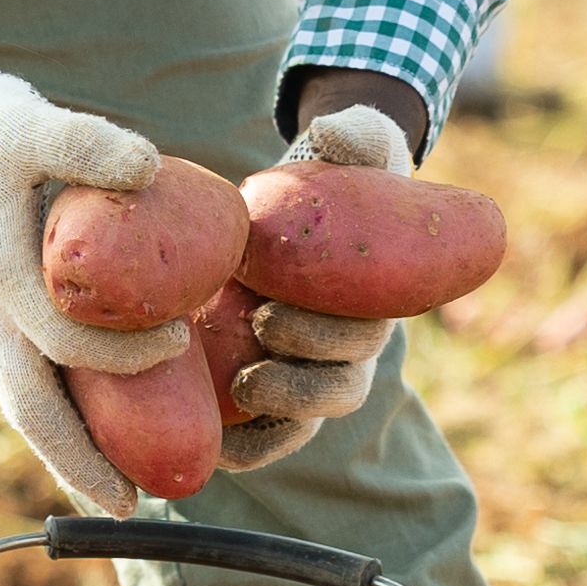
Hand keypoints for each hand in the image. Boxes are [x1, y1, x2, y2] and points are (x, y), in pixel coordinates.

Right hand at [0, 44, 179, 513]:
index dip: (121, 351)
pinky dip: (60, 421)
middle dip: (76, 461)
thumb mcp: (34, 120)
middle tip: (128, 508)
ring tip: (117, 500)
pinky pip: (25, 383)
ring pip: (22, 405)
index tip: (179, 342)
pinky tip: (99, 441)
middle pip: (28, 406)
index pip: (62, 335)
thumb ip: (88, 144)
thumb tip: (150, 171)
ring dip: (66, 456)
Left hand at [214, 103, 409, 472]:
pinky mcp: (275, 386)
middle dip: (295, 376)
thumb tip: (334, 137)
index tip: (269, 312)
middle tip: (248, 337)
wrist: (302, 199)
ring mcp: (313, 372)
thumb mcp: (349, 146)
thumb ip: (352, 138)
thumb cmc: (334, 174)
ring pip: (307, 417)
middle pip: (339, 385)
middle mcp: (350, 349)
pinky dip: (248, 447)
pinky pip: (270, 436)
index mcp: (374, 302)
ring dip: (276, 414)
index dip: (325, 339)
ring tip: (236, 392)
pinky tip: (212, 447)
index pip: (364, 337)